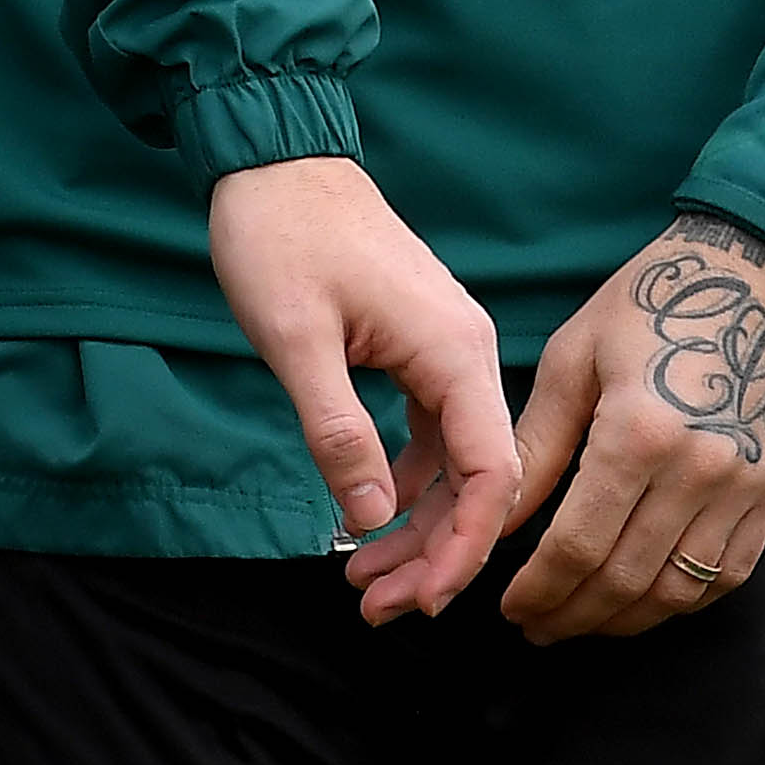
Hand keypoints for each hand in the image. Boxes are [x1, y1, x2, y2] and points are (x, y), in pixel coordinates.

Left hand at [204, 154, 521, 621]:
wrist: (274, 157)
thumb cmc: (279, 236)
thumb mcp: (295, 339)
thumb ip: (338, 431)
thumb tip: (371, 519)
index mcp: (455, 351)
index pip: (490, 476)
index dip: (462, 549)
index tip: (422, 602)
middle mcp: (468, 353)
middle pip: (477, 479)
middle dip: (433, 552)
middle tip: (374, 607)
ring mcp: (447, 348)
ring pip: (454, 462)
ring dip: (416, 523)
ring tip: (362, 577)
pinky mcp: (422, 347)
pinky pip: (432, 432)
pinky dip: (405, 481)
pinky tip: (365, 512)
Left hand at [494, 211, 764, 640]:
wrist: (759, 273)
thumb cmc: (652, 303)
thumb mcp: (574, 359)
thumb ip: (535, 447)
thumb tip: (494, 519)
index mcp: (638, 433)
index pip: (578, 546)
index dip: (538, 590)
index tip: (509, 607)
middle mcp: (700, 470)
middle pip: (625, 579)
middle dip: (572, 614)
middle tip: (535, 626)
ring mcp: (748, 486)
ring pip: (679, 591)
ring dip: (623, 619)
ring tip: (580, 621)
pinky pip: (728, 574)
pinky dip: (682, 600)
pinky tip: (643, 601)